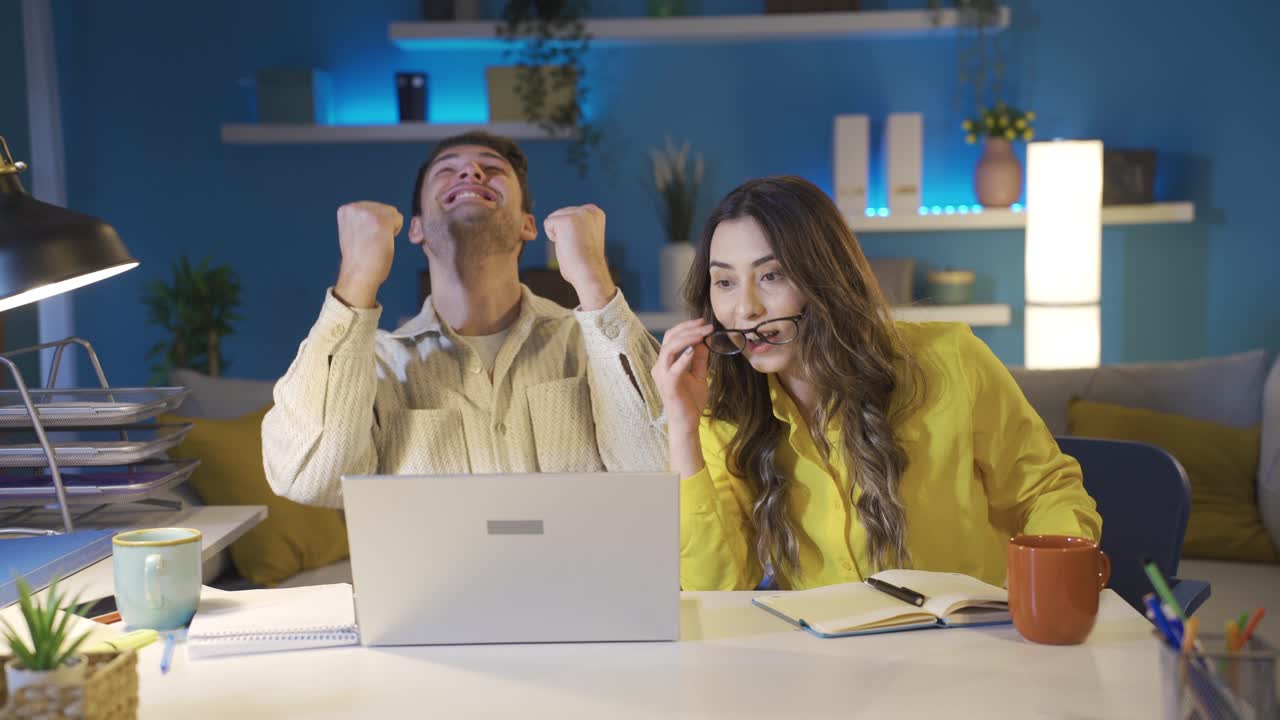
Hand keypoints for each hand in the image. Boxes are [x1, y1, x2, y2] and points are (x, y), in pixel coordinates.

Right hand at [334, 201, 402, 307]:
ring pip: (392, 213)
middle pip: (383, 208)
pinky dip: (395, 232)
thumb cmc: (360, 258)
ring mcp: (368, 213)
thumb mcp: (354, 230)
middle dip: (382, 225)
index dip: (372, 225)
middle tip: (371, 242)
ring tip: (376, 242)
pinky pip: (399, 219)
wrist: (358, 274)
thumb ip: (361, 217)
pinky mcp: (382, 220)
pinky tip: (383, 242)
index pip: (372, 207)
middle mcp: (355, 208)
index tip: (363, 238)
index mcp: (346, 210)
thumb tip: (382, 211)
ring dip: (389, 228)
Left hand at [544, 204, 615, 309]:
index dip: (570, 231)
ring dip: (558, 234)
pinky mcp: (566, 220)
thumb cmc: (586, 262)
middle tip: (577, 246)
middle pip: (560, 214)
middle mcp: (589, 210)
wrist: (589, 272)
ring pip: (553, 218)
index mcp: (595, 212)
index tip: (583, 243)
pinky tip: (566, 244)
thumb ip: (578, 225)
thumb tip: (562, 226)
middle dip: (564, 232)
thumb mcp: (586, 236)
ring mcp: (578, 213)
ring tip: (572, 245)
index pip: (569, 213)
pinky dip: (552, 237)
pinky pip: (548, 223)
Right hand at [651, 319, 713, 437]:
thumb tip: (704, 341)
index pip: (672, 337)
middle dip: (688, 329)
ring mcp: (662, 375)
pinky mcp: (668, 385)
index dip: (686, 327)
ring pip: (669, 348)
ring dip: (687, 338)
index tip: (703, 322)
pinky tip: (695, 350)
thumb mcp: (698, 375)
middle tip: (706, 326)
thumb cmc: (690, 401)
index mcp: (666, 362)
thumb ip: (699, 358)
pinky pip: (674, 368)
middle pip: (669, 338)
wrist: (687, 422)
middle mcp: (660, 366)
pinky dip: (684, 357)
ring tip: (702, 334)